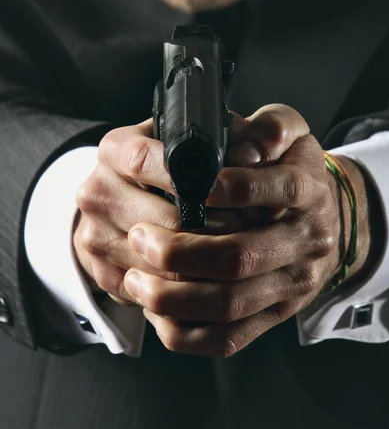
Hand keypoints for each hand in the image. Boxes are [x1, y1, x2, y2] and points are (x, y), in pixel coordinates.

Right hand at [74, 120, 250, 303]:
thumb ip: (219, 139)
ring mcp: (94, 236)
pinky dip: (187, 287)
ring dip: (206, 263)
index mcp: (114, 150)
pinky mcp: (102, 273)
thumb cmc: (165, 165)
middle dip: (215, 228)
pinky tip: (211, 274)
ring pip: (161, 263)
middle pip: (161, 221)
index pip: (146, 161)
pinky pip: (153, 290)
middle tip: (252, 230)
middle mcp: (97, 192)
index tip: (231, 192)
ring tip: (239, 251)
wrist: (117, 199)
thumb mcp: (186, 138)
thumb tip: (253, 158)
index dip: (193, 180)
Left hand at [123, 105, 372, 356]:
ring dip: (175, 296)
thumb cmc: (290, 168)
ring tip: (135, 277)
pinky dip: (186, 331)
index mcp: (309, 189)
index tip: (189, 185)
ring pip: (230, 305)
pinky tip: (155, 311)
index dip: (233, 188)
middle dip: (181, 251)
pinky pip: (228, 339)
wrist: (323, 219)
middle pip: (241, 257)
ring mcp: (291, 285)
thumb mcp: (289, 132)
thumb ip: (271, 127)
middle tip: (140, 236)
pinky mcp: (273, 316)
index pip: (278, 188)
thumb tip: (243, 150)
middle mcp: (307, 240)